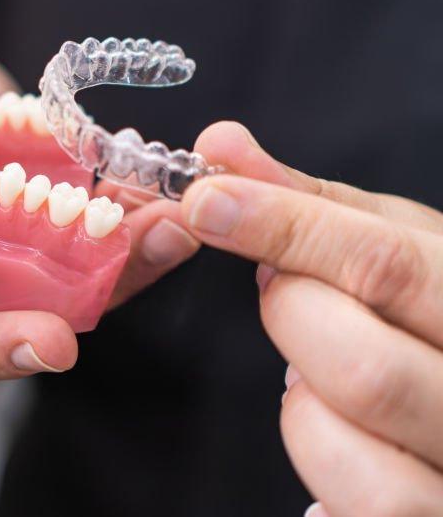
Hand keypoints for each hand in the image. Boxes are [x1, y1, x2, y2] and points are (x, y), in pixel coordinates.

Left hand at [184, 122, 442, 515]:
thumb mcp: (404, 249)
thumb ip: (316, 205)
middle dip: (291, 316)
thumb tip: (221, 147)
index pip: (386, 263)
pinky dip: (316, 451)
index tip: (209, 199)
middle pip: (359, 361)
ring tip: (322, 368)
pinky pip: (348, 500)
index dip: (283, 226)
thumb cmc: (438, 319)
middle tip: (289, 294)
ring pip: (340, 439)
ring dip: (299, 393)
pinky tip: (340, 424)